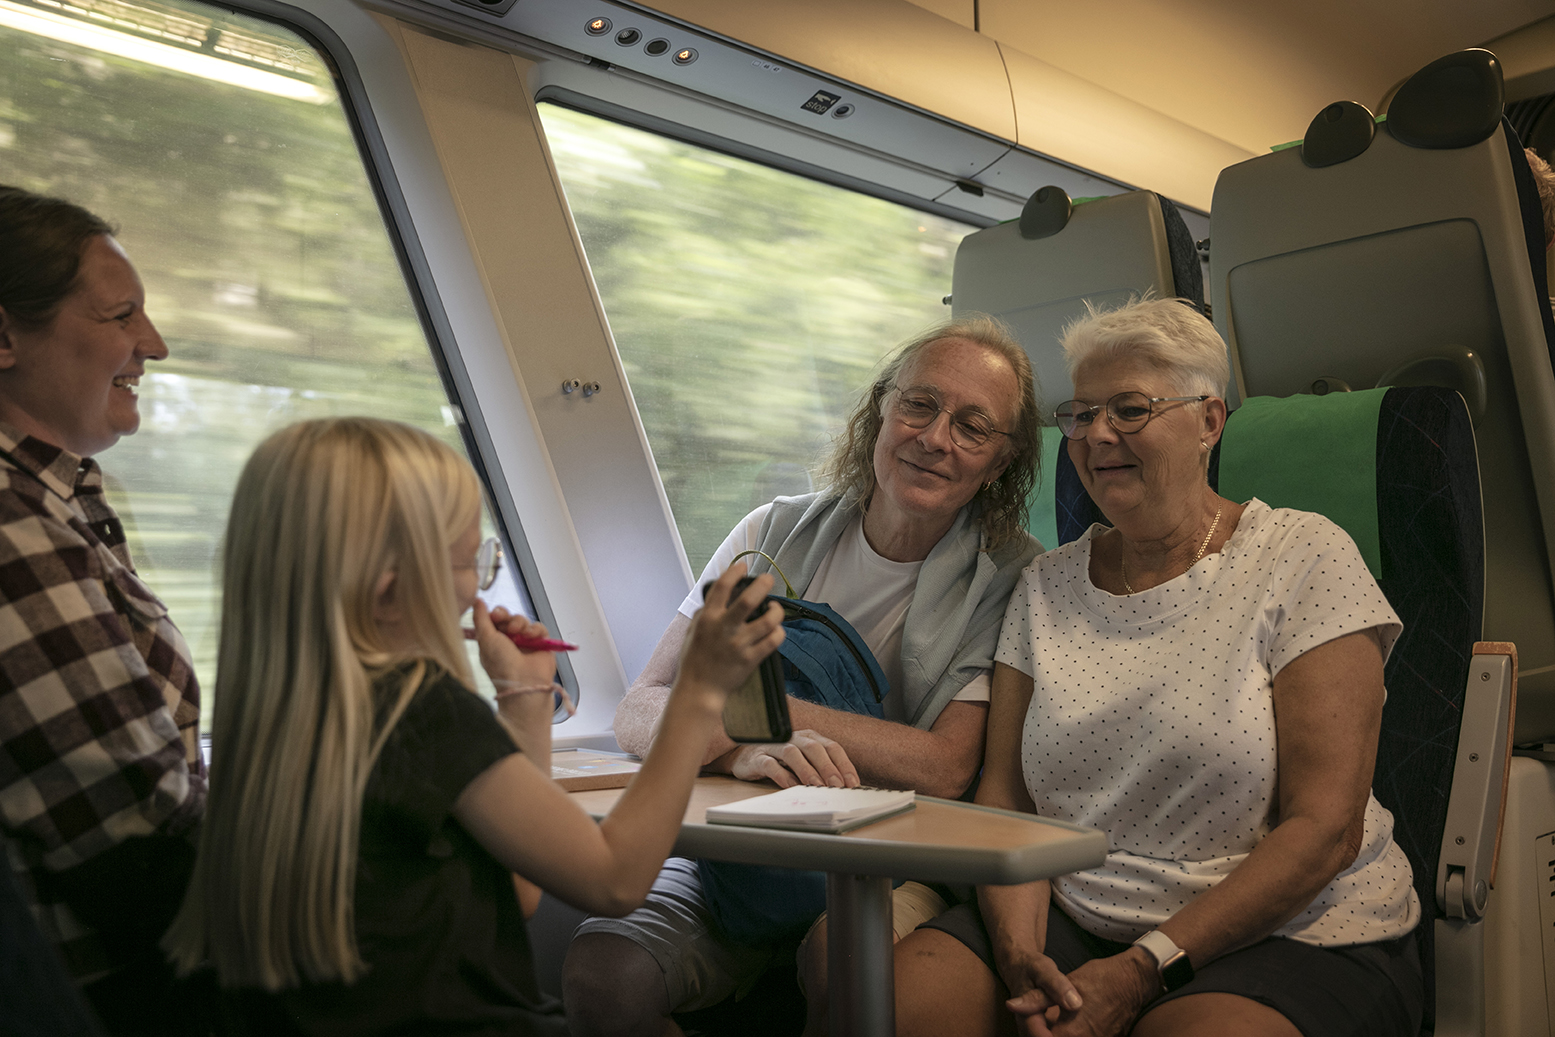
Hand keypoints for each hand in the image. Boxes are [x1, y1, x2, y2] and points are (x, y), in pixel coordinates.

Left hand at [474, 600, 556, 687]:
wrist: (523, 682)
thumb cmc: (501, 665)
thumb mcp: (485, 639)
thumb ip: (481, 618)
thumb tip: (476, 601)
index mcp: (493, 641)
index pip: (494, 620)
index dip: (496, 614)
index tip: (495, 615)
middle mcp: (509, 641)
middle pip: (509, 617)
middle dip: (508, 618)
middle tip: (507, 625)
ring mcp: (525, 642)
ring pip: (523, 621)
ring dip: (520, 624)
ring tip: (519, 633)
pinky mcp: (541, 643)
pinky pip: (539, 627)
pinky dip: (535, 630)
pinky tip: (531, 636)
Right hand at [673, 563, 784, 715]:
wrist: (700, 689)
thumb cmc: (694, 659)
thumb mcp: (692, 631)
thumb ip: (704, 613)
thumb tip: (716, 597)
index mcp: (708, 619)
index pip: (721, 588)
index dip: (734, 572)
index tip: (742, 567)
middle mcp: (725, 629)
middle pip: (748, 600)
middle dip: (762, 585)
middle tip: (768, 580)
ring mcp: (739, 644)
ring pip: (768, 621)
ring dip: (776, 611)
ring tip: (775, 608)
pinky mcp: (751, 659)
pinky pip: (774, 641)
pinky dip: (779, 632)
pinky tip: (776, 629)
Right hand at [725, 730, 859, 787]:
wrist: (743, 756)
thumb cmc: (779, 761)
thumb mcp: (803, 763)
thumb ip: (821, 771)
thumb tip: (844, 788)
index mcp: (809, 737)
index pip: (831, 747)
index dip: (844, 764)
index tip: (853, 783)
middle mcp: (793, 738)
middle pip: (814, 748)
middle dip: (828, 767)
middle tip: (837, 786)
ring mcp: (774, 746)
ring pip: (793, 753)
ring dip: (807, 770)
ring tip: (816, 787)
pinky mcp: (757, 758)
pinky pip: (770, 764)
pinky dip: (782, 775)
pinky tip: (791, 786)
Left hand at [1007, 949, 1156, 1036]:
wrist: (1135, 981)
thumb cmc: (1103, 978)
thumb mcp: (1067, 982)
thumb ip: (1037, 999)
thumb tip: (1012, 1005)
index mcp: (1071, 1033)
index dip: (1030, 1027)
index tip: (1029, 1014)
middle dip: (1041, 1032)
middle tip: (1038, 1017)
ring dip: (1053, 1033)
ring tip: (1049, 1019)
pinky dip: (1068, 1033)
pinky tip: (1065, 1022)